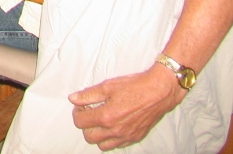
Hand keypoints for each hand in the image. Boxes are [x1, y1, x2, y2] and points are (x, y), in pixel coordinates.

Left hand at [68, 65, 185, 149]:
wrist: (159, 91)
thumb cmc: (136, 86)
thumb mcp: (108, 86)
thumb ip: (88, 94)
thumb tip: (73, 98)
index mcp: (106, 117)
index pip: (80, 122)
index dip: (77, 112)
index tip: (82, 105)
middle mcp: (115, 130)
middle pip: (89, 137)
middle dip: (86, 125)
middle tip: (90, 112)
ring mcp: (126, 136)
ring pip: (103, 145)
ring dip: (98, 135)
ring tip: (101, 120)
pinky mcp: (136, 138)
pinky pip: (118, 145)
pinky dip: (111, 139)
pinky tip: (114, 125)